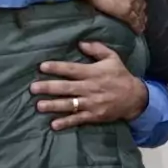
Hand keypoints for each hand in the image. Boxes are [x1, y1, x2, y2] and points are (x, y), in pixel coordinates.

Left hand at [30, 41, 148, 130]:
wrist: (135, 98)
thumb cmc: (120, 76)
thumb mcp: (112, 57)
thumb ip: (96, 48)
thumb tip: (80, 42)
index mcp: (93, 73)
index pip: (71, 69)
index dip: (57, 68)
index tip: (42, 66)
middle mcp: (90, 88)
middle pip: (66, 88)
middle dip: (49, 88)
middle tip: (33, 88)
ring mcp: (92, 103)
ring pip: (69, 104)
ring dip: (53, 105)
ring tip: (39, 106)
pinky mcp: (94, 116)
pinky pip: (78, 119)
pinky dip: (66, 122)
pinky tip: (53, 124)